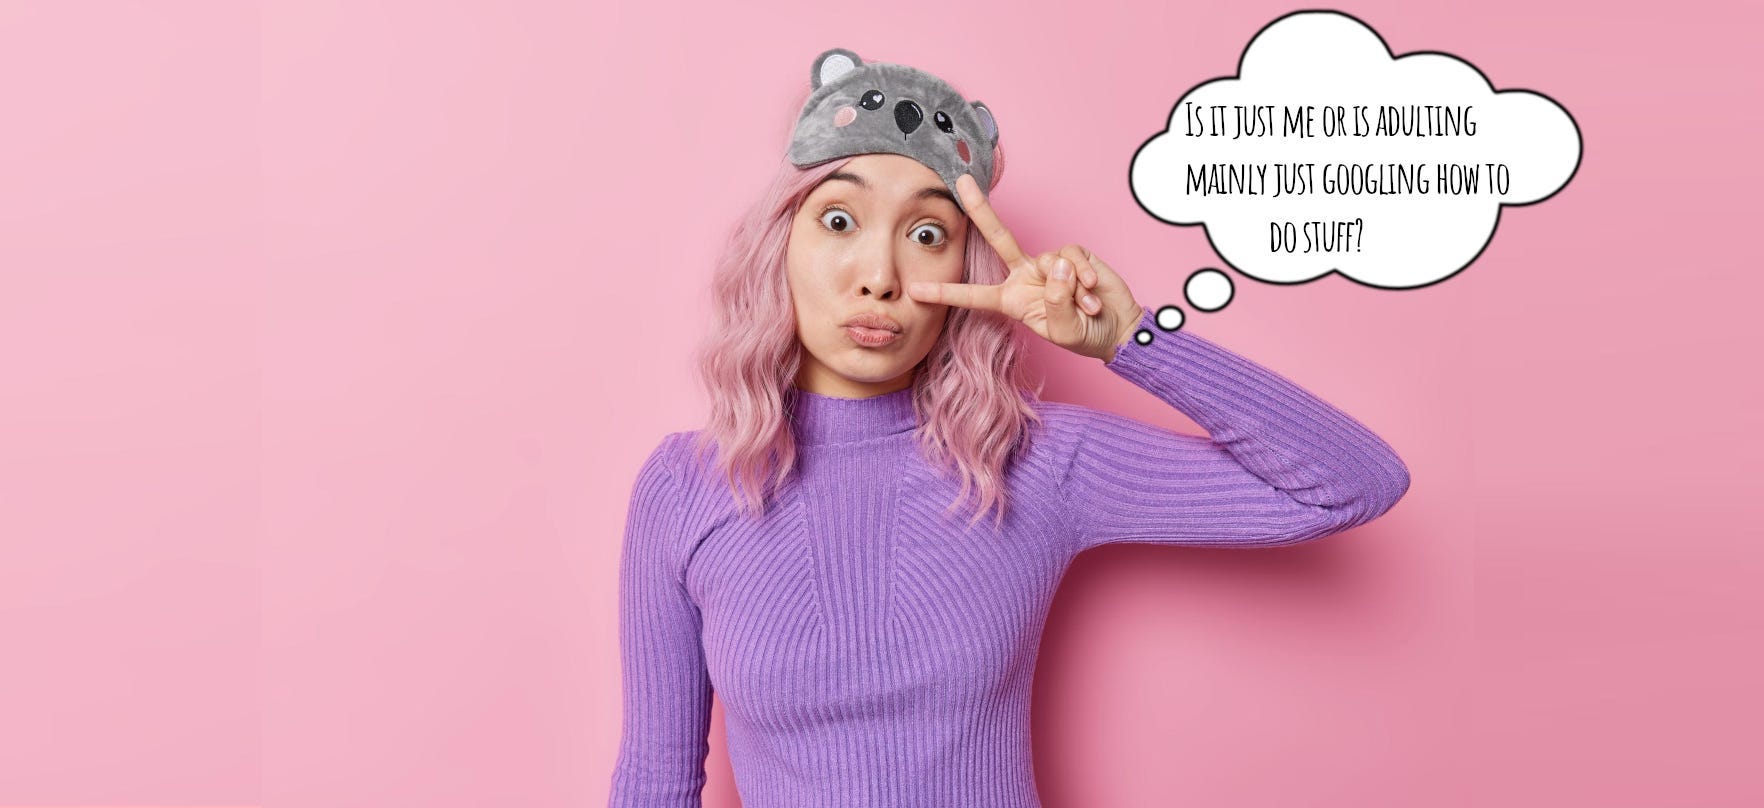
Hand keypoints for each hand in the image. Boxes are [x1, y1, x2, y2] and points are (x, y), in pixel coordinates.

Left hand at [907, 174, 1142, 362]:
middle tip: (961, 182)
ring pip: (1049, 261)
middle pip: (997, 238)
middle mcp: (1024, 276)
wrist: (1116, 329)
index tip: (915, 290)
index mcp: (1011, 300)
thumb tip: (1055, 264)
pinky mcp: (1073, 255)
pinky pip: (1072, 257)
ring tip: (1085, 308)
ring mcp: (1048, 263)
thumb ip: (1055, 301)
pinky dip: (1084, 277)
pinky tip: (1093, 293)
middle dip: (979, 210)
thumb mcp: (1063, 331)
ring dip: (1071, 289)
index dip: (945, 293)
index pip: (973, 295)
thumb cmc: (1084, 334)